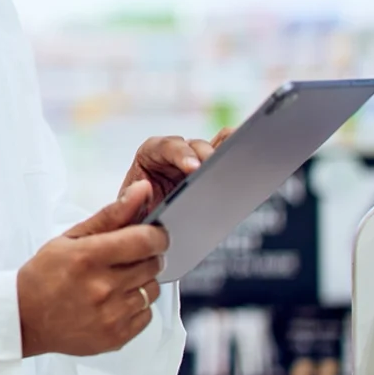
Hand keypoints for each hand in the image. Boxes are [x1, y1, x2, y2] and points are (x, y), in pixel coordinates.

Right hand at [17, 181, 168, 357]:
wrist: (25, 319)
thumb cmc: (44, 276)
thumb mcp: (71, 238)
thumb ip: (111, 214)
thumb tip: (142, 190)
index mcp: (88, 257)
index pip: (145, 240)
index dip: (157, 235)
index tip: (154, 235)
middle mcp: (102, 287)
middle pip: (152, 264)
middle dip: (146, 257)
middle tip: (127, 258)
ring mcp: (111, 315)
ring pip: (152, 290)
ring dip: (141, 282)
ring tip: (117, 282)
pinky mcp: (116, 336)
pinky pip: (147, 315)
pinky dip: (136, 307)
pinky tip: (114, 303)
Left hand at [119, 129, 233, 218]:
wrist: (144, 229)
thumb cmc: (131, 217)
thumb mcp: (123, 213)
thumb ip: (127, 202)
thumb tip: (144, 189)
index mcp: (150, 154)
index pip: (166, 146)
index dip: (181, 154)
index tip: (194, 168)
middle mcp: (174, 153)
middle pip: (195, 146)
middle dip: (207, 156)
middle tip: (217, 170)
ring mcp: (194, 161)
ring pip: (214, 149)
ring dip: (226, 155)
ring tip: (240, 164)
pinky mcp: (210, 172)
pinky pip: (226, 159)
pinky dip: (237, 159)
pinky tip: (250, 166)